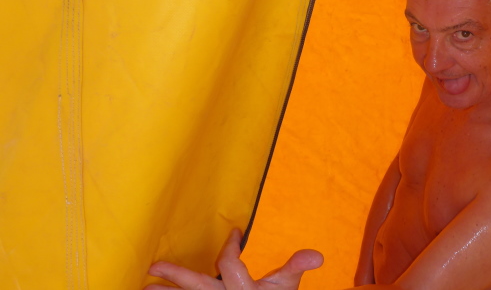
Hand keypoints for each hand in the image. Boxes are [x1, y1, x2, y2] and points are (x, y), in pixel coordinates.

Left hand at [145, 229, 323, 289]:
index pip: (229, 262)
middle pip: (197, 286)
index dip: (230, 245)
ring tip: (145, 288)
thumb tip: (317, 255)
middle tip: (153, 267)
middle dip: (175, 276)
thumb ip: (296, 267)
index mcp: (243, 289)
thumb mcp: (289, 287)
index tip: (234, 233)